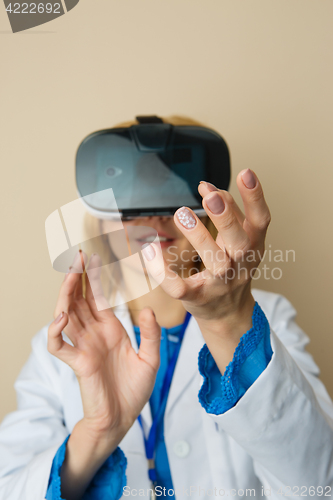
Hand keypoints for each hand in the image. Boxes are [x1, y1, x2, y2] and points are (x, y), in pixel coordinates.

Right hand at [48, 252, 160, 438]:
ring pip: (67, 315)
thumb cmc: (134, 390)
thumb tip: (147, 309)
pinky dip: (55, 332)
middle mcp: (94, 334)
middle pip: (80, 300)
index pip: (98, 297)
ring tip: (69, 274)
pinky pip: (58, 345)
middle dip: (77, 277)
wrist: (124, 418)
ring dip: (66, 294)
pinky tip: (61, 317)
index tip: (94, 257)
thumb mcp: (150, 359)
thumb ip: (151, 334)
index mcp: (111, 329)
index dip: (94, 278)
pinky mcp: (78, 363)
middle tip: (78, 255)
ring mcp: (84, 347)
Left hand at [142, 169, 270, 372]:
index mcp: (253, 246)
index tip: (245, 172)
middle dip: (226, 218)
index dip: (256, 197)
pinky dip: (162, 271)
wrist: (228, 313)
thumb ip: (225, 210)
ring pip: (214, 262)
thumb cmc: (231, 267)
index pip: (261, 220)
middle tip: (210, 197)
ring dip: (200, 237)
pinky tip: (148, 251)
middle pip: (240, 242)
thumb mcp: (236, 239)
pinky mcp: (197, 298)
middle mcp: (241, 265)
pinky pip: (179, 287)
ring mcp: (220, 284)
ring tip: (182, 214)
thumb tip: (206, 185)